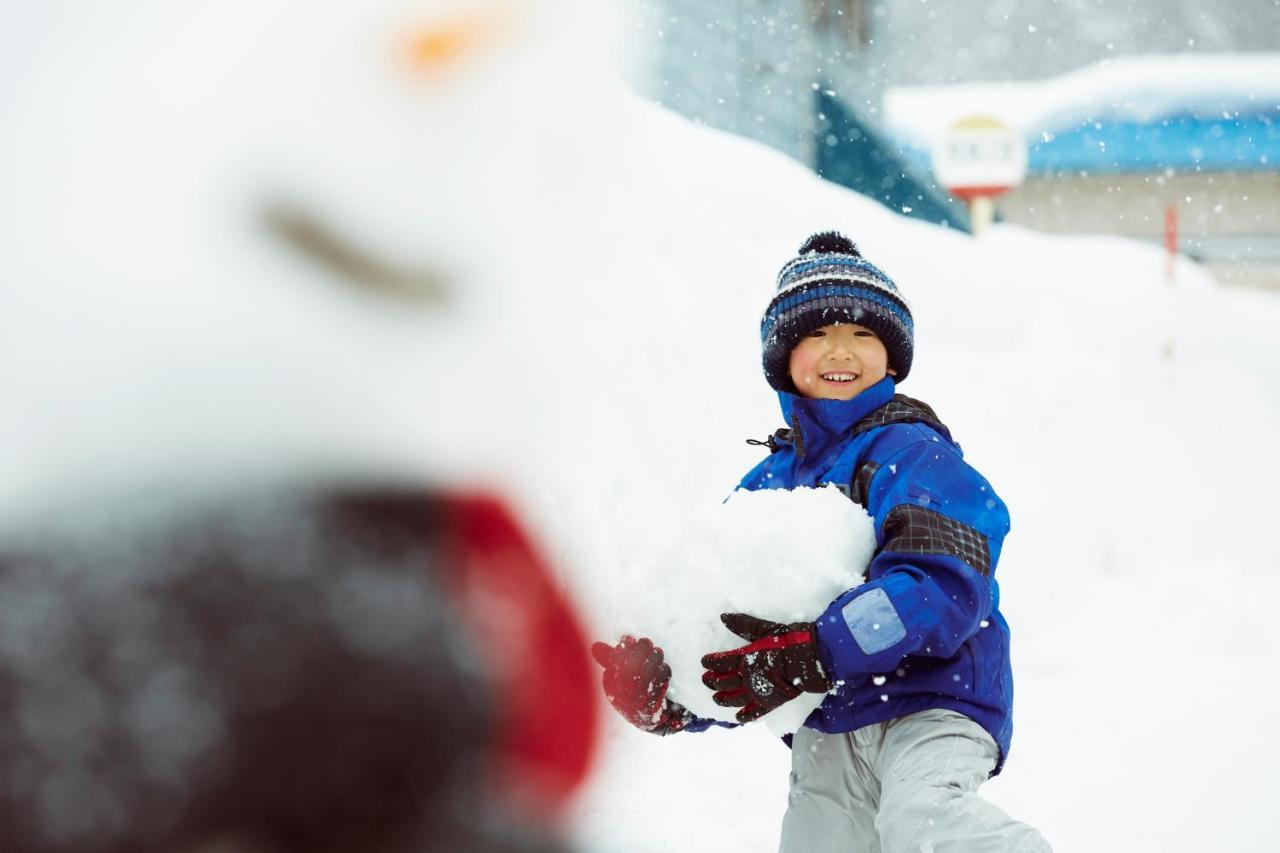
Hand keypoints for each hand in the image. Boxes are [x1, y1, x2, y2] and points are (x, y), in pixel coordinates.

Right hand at [591, 636, 691, 734]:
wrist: (645, 718)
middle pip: (632, 665)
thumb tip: (594, 646)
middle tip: (645, 642)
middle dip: (641, 649)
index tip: (629, 639)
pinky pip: (661, 681)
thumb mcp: (616, 676)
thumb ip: (607, 660)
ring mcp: (637, 701)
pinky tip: (662, 667)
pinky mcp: (653, 705)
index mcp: (609, 687)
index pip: (613, 663)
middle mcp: (621, 696)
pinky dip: (663, 670)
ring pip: (648, 671)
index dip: (623, 648)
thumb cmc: (629, 690)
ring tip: (657, 652)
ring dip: (654, 657)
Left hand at [700, 613, 830, 722]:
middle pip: (725, 681)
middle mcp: (748, 677)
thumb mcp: (764, 628)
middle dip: (713, 681)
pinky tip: (738, 717)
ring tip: (716, 699)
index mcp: (745, 659)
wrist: (809, 659)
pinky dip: (746, 716)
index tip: (704, 662)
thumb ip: (743, 624)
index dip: (711, 662)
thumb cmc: (787, 641)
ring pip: (736, 698)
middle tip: (706, 680)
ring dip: (724, 699)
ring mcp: (759, 692)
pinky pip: (755, 712)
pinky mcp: (771, 702)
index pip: (722, 662)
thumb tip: (723, 617)